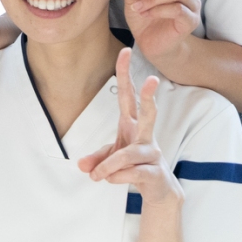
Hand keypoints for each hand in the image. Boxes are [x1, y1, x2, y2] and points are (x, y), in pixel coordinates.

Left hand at [77, 48, 180, 207]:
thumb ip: (97, 159)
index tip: (125, 51)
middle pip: (149, 112)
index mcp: (133, 125)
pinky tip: (111, 180)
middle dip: (150, 95)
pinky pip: (132, 172)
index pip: (128, 95)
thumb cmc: (135, 166)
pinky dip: (115, 177)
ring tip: (95, 176)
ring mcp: (153, 153)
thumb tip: (81, 165)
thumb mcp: (111, 161)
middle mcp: (145, 135)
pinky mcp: (157, 171)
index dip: (125, 74)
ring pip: (129, 154)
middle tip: (153, 78)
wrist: (160, 191)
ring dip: (108, 166)